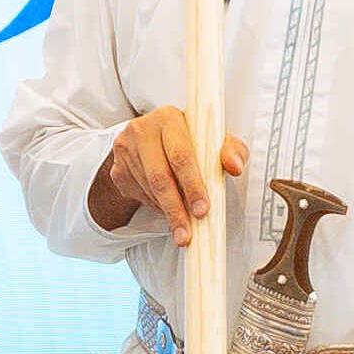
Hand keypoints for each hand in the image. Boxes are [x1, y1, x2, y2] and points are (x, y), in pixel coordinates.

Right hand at [89, 110, 248, 240]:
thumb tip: (235, 166)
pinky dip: (156, 207)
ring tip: (182, 228)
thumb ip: (231, 151)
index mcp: (169, 118)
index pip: (181, 156)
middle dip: (176, 210)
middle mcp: (142, 130)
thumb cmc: (190, 141)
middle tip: (186, 235)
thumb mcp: (214, 142)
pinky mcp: (118, 169)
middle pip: (160, 178)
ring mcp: (125, 150)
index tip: (202, 210)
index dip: (193, 185)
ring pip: (149, 191)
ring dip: (167, 212)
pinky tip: (167, 207)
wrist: (154, 142)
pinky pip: (138, 196)